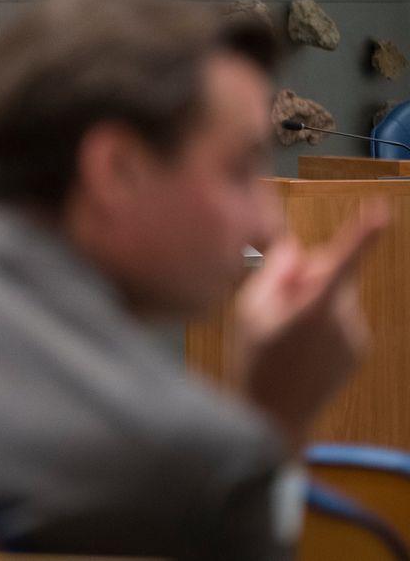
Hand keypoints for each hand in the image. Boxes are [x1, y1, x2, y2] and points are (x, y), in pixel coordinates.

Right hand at [231, 201, 389, 453]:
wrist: (276, 417)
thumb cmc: (255, 363)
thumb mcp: (247, 312)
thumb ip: (272, 274)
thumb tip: (292, 248)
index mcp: (315, 309)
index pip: (342, 262)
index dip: (363, 234)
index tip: (380, 211)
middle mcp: (344, 320)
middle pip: (330, 274)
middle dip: (305, 278)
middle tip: (274, 305)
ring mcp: (355, 337)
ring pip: (334, 297)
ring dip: (311, 303)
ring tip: (284, 335)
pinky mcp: (359, 349)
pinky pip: (340, 319)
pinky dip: (321, 324)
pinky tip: (300, 348)